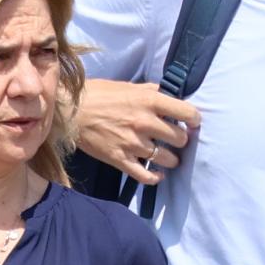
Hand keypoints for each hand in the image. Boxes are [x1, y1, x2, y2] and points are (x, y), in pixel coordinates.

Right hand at [74, 80, 199, 186]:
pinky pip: (144, 175)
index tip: (192, 122)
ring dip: (171, 159)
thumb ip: (151, 92)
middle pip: (179, 138)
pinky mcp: (119, 159)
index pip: (188, 113)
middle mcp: (145, 123)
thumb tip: (168, 97)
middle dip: (181, 139)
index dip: (194, 119)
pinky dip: (155, 178)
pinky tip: (158, 175)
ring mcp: (132, 143)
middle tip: (176, 140)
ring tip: (168, 158)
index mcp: (150, 101)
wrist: (70, 111)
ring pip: (166, 158)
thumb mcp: (129, 86)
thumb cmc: (98, 94)